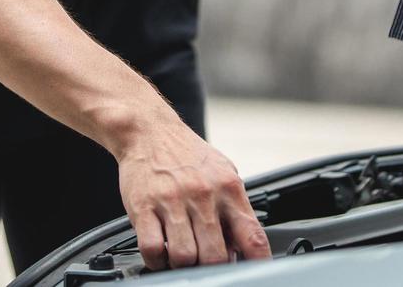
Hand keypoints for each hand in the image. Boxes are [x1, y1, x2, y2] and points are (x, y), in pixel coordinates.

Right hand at [114, 116, 270, 269]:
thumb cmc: (186, 155)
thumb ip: (234, 208)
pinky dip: (156, 260)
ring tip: (181, 255)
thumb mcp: (222, 173)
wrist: (149, 130)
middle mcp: (203, 195)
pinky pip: (152, 249)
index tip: (254, 273)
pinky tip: (160, 253)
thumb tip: (241, 248)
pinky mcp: (143, 206)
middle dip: (212, 267)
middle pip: (215, 256)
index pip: (253, 237)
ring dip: (183, 264)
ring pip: (184, 257)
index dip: (258, 263)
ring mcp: (172, 201)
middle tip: (206, 261)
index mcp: (228, 188)